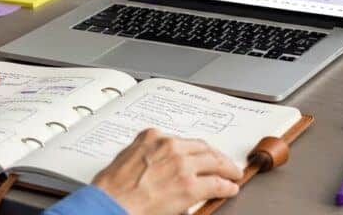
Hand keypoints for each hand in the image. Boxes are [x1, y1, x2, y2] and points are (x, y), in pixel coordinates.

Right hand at [92, 128, 242, 214]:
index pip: (184, 141)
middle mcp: (170, 146)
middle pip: (203, 148)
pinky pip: (216, 184)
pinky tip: (230, 188)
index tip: (202, 153)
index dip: (197, 149)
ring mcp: (182, 165)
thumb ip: (145, 154)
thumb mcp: (126, 157)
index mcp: (152, 137)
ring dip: (227, 168)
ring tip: (233, 173)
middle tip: (224, 162)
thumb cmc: (111, 188)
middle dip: (217, 156)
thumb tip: (157, 164)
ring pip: (214, 162)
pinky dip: (226, 186)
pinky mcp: (189, 186)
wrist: (109, 204)